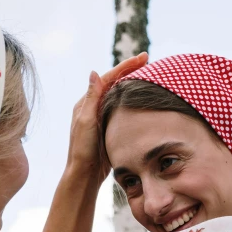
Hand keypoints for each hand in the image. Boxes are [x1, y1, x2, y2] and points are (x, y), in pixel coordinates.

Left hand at [66, 53, 147, 184]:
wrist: (85, 174)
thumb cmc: (83, 150)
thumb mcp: (86, 122)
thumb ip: (91, 99)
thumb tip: (94, 72)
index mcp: (87, 103)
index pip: (109, 78)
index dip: (126, 66)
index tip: (143, 58)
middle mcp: (93, 107)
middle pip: (115, 83)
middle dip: (131, 70)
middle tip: (148, 60)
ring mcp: (101, 117)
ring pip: (119, 95)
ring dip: (132, 83)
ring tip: (148, 75)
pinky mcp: (109, 128)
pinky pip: (122, 109)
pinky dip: (132, 100)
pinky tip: (142, 100)